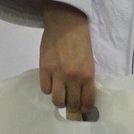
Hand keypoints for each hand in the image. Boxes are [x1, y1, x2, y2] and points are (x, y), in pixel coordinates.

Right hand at [39, 0, 95, 117]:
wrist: (66, 23)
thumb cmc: (81, 41)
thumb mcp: (89, 61)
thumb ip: (86, 78)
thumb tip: (83, 95)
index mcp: (88, 75)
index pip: (87, 102)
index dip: (85, 109)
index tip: (83, 110)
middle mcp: (73, 78)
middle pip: (71, 104)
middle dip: (72, 107)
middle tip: (71, 103)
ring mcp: (57, 74)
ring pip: (57, 101)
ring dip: (59, 101)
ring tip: (60, 95)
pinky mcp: (44, 69)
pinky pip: (44, 89)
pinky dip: (48, 88)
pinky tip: (51, 82)